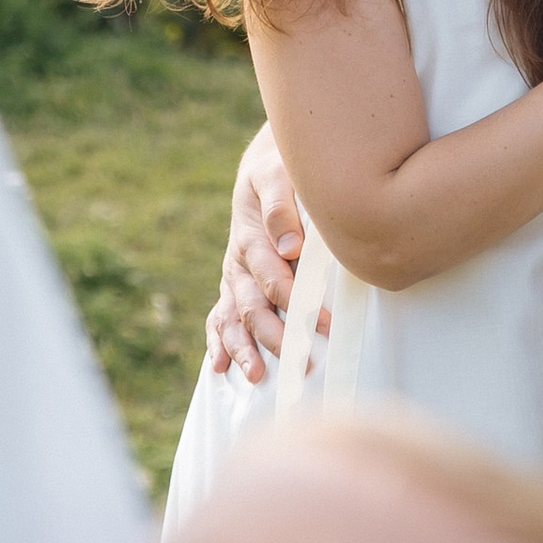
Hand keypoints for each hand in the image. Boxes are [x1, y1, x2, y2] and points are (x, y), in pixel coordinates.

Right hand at [205, 126, 312, 383]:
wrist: (265, 167)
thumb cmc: (280, 170)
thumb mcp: (277, 173)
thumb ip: (280, 206)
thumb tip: (288, 247)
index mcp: (250, 234)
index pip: (270, 274)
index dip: (295, 299)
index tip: (324, 323)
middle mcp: (238, 260)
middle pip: (251, 304)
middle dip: (274, 335)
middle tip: (301, 360)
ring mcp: (233, 275)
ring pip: (233, 316)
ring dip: (243, 348)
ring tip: (257, 375)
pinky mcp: (233, 285)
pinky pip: (219, 316)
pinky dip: (218, 342)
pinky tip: (219, 367)